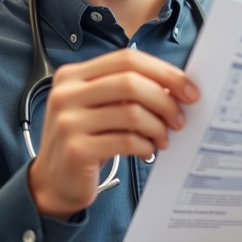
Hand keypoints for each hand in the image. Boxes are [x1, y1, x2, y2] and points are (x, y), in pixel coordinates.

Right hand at [28, 48, 199, 219]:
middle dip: (164, 99)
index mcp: (74, 74)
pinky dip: (145, 145)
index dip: (163, 71)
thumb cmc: (86, 138)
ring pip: (131, 112)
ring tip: (163, 137)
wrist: (53, 181)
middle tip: (180, 117)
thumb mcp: (99, 105)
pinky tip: (147, 150)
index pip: (127, 59)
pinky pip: (125, 141)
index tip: (187, 89)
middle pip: (131, 82)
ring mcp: (68, 121)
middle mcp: (67, 93)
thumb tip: (176, 87)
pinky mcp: (76, 149)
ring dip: (157, 126)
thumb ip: (127, 90)